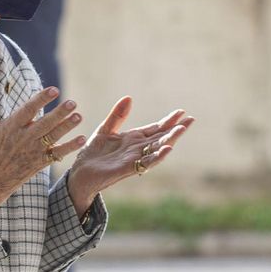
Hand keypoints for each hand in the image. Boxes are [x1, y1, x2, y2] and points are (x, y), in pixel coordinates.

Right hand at [0, 85, 85, 215]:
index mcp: (12, 127)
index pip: (28, 110)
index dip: (41, 100)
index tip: (54, 90)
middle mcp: (24, 138)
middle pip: (44, 124)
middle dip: (59, 114)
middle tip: (73, 103)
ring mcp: (34, 151)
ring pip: (53, 137)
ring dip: (67, 127)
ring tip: (79, 116)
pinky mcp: (41, 162)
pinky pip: (58, 154)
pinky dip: (70, 147)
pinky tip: (82, 139)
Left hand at [67, 98, 193, 213]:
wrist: (79, 174)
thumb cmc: (92, 154)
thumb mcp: (105, 129)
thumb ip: (118, 116)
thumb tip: (129, 97)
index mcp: (134, 139)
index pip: (155, 128)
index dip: (168, 120)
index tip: (182, 112)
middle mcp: (137, 149)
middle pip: (161, 138)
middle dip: (176, 129)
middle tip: (191, 119)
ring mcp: (134, 159)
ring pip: (157, 149)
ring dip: (170, 140)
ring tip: (182, 130)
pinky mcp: (127, 168)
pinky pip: (146, 163)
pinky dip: (157, 156)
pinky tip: (167, 149)